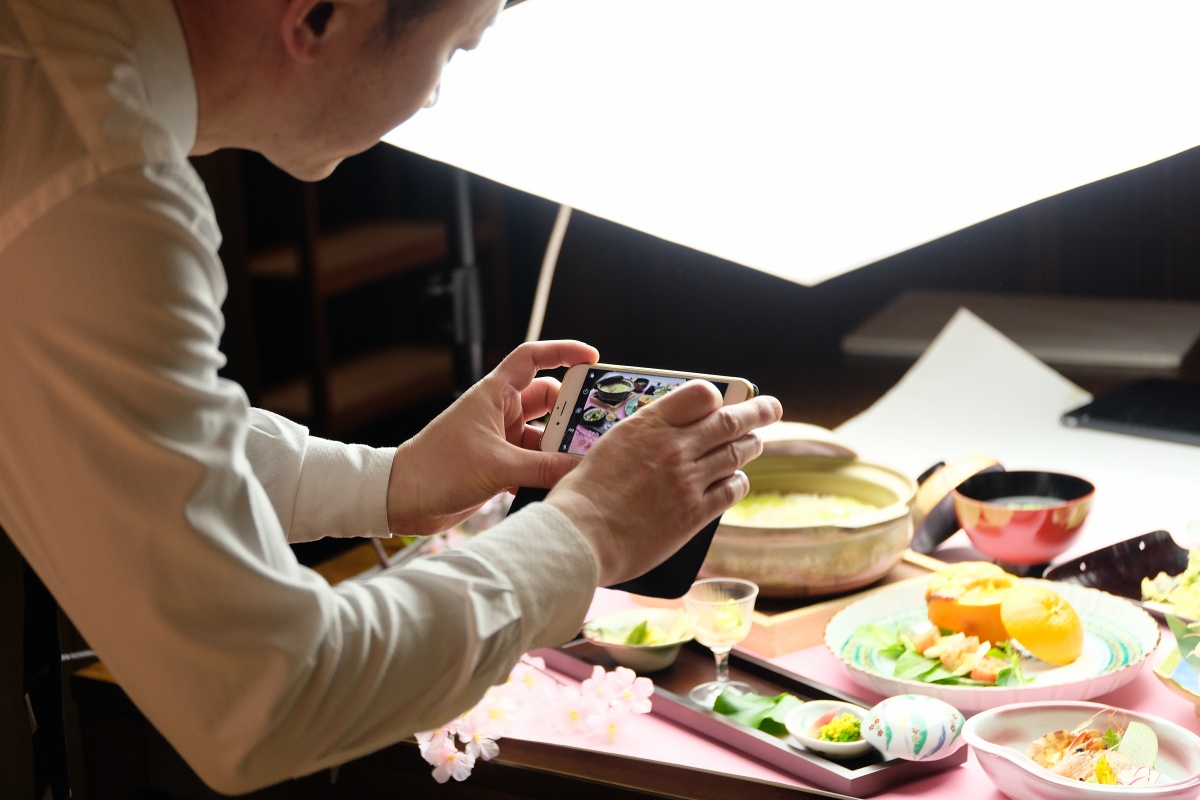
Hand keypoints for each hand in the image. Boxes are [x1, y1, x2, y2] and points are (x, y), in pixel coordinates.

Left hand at [386, 340, 599, 536]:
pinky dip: (547, 471)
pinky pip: (534, 461)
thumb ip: (544, 468)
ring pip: (544, 435)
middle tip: (599, 426)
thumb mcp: (497, 466)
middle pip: (548, 400)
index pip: (533, 357)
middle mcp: (499, 412)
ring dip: (560, 448)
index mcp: (494, 394)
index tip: (593, 359)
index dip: (563, 352)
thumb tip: (582, 469)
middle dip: (572, 412)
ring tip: (583, 462)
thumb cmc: (437, 468)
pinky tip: (558, 485)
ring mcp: (500, 438)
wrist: (401, 499)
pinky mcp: (498, 465)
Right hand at [544, 381, 782, 586]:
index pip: (700, 394)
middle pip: (729, 421)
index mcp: (648, 425)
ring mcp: (688, 480)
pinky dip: (738, 482)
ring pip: (736, 453)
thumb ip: (641, 438)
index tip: (719, 400)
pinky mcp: (694, 513)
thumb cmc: (583, 496)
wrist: (580, 537)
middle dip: (757, 411)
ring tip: (756, 442)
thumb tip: (659, 436)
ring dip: (751, 445)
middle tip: (770, 407)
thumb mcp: (609, 448)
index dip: (715, 396)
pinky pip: (731, 490)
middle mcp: (674, 447)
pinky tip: (737, 481)